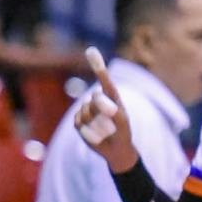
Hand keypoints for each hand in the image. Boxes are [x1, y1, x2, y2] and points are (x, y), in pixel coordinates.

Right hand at [75, 46, 139, 174]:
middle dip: (101, 110)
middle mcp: (98, 101)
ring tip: (104, 132)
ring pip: (85, 111)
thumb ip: (113, 110)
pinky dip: (87, 131)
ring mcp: (86, 111)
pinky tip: (94, 135)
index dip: (97, 65)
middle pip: (94, 99)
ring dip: (95, 124)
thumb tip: (99, 99)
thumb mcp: (123, 122)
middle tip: (110, 123)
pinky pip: (78, 122)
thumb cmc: (123, 134)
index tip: (90, 50)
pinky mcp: (78, 122)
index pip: (103, 79)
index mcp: (111, 97)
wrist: (115, 151)